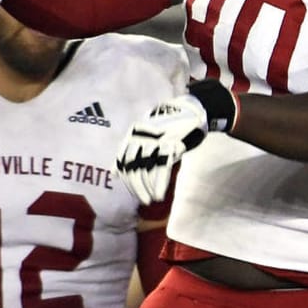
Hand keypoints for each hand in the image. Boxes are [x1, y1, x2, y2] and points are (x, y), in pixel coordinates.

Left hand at [116, 80, 236, 205]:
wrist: (192, 108)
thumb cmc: (169, 123)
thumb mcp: (146, 132)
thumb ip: (130, 150)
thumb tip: (115, 172)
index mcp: (133, 132)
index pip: (123, 159)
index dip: (127, 178)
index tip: (132, 191)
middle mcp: (142, 136)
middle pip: (134, 166)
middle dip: (137, 187)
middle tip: (143, 200)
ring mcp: (157, 140)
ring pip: (146, 169)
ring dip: (147, 188)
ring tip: (150, 199)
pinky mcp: (171, 144)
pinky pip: (162, 168)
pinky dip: (159, 184)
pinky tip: (159, 195)